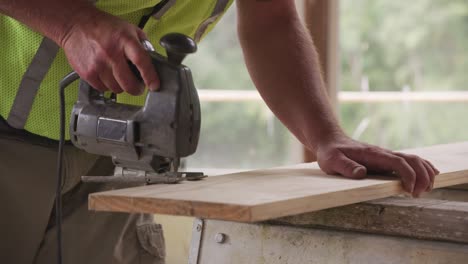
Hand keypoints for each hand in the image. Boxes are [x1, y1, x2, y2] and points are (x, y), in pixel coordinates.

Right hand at [59, 9, 158, 94]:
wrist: (76, 24)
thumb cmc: (103, 26)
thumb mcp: (128, 28)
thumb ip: (142, 44)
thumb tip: (152, 61)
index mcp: (124, 40)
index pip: (141, 61)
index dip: (150, 76)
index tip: (154, 85)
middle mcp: (111, 53)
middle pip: (129, 83)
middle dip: (136, 89)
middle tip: (137, 86)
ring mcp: (98, 64)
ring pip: (116, 89)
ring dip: (121, 86)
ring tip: (119, 77)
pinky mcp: (87, 73)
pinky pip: (103, 89)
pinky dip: (107, 86)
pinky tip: (107, 76)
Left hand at [316, 134, 439, 196]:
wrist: (330, 141)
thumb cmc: (330, 152)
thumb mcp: (332, 161)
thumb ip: (346, 167)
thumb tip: (361, 174)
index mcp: (373, 154)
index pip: (398, 162)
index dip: (409, 176)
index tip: (410, 191)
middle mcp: (383, 154)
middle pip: (412, 160)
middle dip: (422, 176)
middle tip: (420, 194)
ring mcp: (386, 157)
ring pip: (414, 160)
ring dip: (425, 173)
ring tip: (427, 190)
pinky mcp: (385, 161)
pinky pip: (409, 163)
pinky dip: (422, 169)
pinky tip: (430, 177)